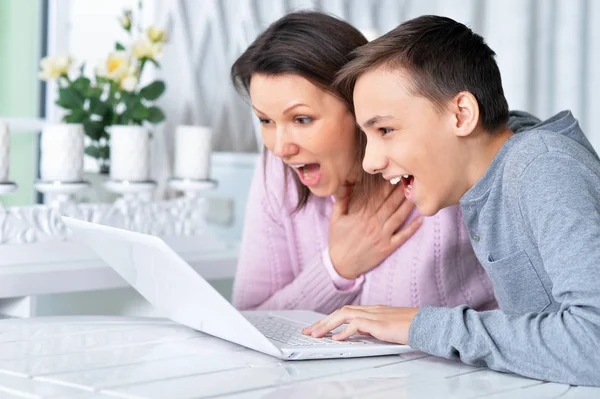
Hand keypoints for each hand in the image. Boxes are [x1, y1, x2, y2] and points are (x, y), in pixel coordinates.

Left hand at [302, 305, 419, 343]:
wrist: (429, 323)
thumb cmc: (414, 326)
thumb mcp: (388, 327)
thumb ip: (373, 328)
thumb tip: (359, 333)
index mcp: (373, 310)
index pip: (346, 312)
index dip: (330, 319)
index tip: (318, 327)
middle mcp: (371, 310)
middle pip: (340, 311)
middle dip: (322, 322)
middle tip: (308, 331)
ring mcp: (375, 314)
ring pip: (344, 315)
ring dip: (327, 325)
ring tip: (315, 335)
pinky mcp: (379, 323)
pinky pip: (356, 324)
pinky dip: (344, 331)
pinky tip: (336, 339)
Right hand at [328, 183, 421, 279]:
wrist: (341, 265)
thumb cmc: (338, 240)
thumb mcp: (335, 218)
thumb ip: (341, 200)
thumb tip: (344, 183)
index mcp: (361, 216)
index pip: (377, 196)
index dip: (386, 185)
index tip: (394, 174)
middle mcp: (374, 224)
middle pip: (390, 203)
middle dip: (400, 190)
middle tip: (410, 178)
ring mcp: (382, 236)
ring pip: (399, 217)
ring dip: (408, 204)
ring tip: (416, 192)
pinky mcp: (387, 248)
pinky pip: (402, 236)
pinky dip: (412, 228)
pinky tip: (421, 219)